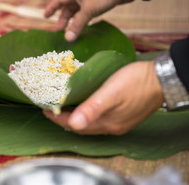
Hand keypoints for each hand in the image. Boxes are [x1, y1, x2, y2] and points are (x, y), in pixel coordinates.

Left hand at [43, 61, 163, 134]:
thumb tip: (72, 123)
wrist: (162, 79)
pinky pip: (99, 119)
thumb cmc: (136, 82)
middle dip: (64, 118)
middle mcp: (112, 127)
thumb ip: (92, 108)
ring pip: (90, 123)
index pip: (75, 125)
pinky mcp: (123, 116)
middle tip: (51, 107)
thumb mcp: (111, 92)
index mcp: (107, 123)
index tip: (45, 110)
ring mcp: (118, 123)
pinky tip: (84, 104)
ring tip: (64, 105)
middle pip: (81, 127)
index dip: (58, 118)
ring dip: (75, 116)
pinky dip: (87, 113)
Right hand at [44, 0, 135, 40]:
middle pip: (68, 7)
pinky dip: (83, 19)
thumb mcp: (88, 10)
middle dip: (63, 18)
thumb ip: (77, 24)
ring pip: (78, 11)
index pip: (59, 1)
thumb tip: (67, 38)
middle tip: (60, 28)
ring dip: (74, 20)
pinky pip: (87, 13)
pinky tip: (84, 25)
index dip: (52, 8)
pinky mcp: (99, 3)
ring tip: (71, 30)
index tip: (45, 16)